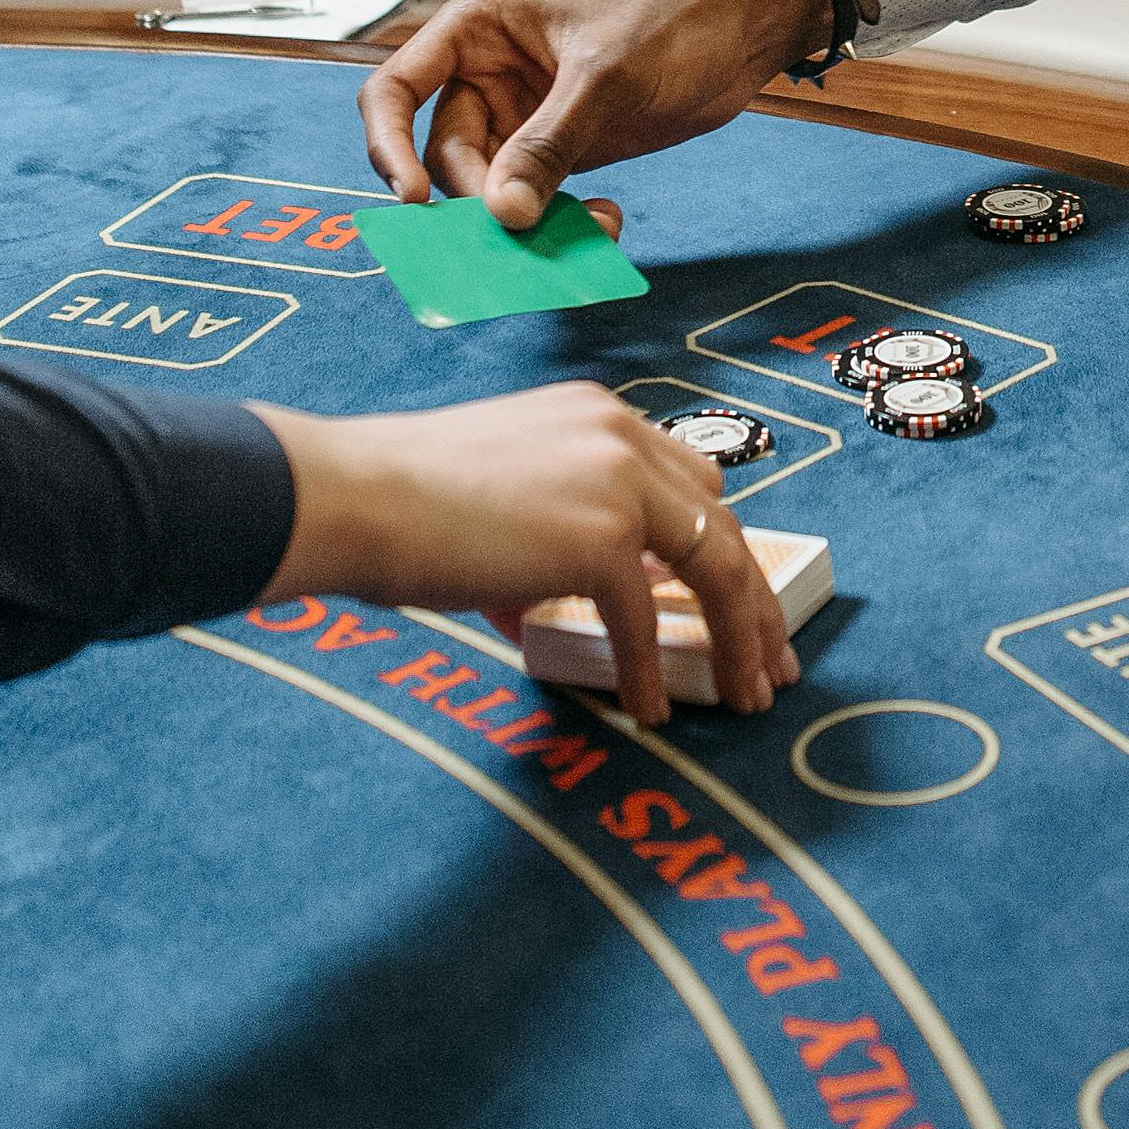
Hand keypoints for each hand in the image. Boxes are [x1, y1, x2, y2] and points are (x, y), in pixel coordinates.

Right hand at [252, 381, 800, 719]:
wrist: (353, 495)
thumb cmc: (397, 502)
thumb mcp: (492, 502)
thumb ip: (538, 543)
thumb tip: (543, 609)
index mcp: (599, 417)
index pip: (690, 482)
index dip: (720, 546)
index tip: (738, 600)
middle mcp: (621, 436)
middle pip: (723, 523)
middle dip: (756, 597)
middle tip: (774, 658)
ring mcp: (618, 483)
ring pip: (717, 567)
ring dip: (741, 637)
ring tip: (748, 694)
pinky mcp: (601, 539)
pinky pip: (647, 622)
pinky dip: (652, 673)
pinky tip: (651, 711)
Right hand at [360, 0, 818, 232]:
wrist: (745, 30)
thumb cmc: (675, 16)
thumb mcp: (605, 75)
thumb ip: (548, 143)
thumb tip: (503, 213)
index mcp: (477, 28)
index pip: (396, 88)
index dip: (386, 145)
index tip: (414, 200)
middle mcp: (488, 74)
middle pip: (444, 154)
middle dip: (481, 197)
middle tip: (522, 230)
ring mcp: (523, 117)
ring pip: (490, 187)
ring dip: (525, 219)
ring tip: (584, 227)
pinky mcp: (560, 151)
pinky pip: (533, 200)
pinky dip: (558, 221)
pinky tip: (604, 221)